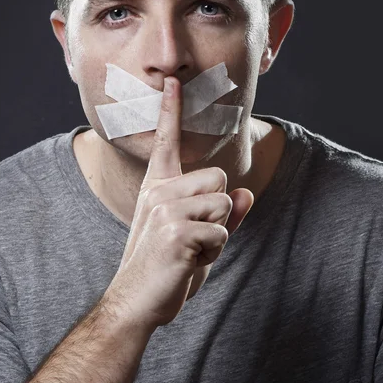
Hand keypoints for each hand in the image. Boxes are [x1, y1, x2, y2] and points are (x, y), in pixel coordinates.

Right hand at [106, 76, 253, 329]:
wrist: (136, 301)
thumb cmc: (165, 266)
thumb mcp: (195, 236)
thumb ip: (221, 214)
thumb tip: (245, 194)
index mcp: (158, 187)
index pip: (166, 141)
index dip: (170, 110)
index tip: (172, 81)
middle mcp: (159, 190)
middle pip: (219, 177)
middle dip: (217, 210)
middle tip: (192, 237)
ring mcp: (165, 209)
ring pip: (223, 203)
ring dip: (217, 233)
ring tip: (190, 250)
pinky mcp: (176, 231)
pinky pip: (221, 233)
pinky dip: (213, 254)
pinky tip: (187, 262)